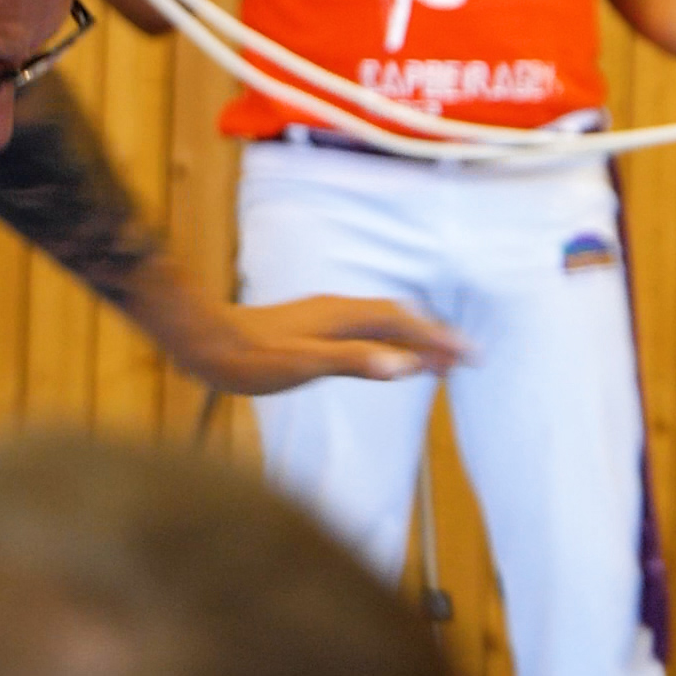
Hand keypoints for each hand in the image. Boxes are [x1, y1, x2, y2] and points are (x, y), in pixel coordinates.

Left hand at [177, 295, 468, 394]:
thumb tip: (404, 364)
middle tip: (465, 361)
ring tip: (437, 363)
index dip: (441, 340)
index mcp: (343, 317)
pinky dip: (389, 341)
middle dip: (435, 338)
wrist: (203, 341)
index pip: (406, 325)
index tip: (472, 356)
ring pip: (384, 324)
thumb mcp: (304, 365)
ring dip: (414, 340)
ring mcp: (326, 316)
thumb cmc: (248, 359)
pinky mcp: (314, 327)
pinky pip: (366, 329)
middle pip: (401, 319)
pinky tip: (386, 357)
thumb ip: (355, 362)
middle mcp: (339, 310)